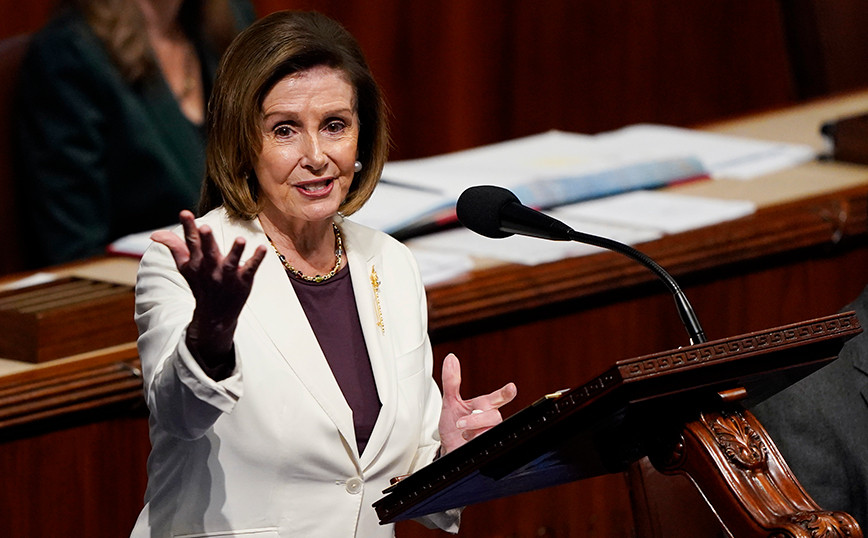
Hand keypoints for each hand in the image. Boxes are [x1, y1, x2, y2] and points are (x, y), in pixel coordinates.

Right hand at [152, 210, 266, 371]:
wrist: (215, 315)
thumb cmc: (201, 285)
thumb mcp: (185, 267)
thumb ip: (174, 247)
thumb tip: (154, 234)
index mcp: (196, 263)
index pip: (191, 242)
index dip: (188, 227)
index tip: (184, 212)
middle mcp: (210, 269)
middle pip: (208, 252)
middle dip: (206, 240)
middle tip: (205, 227)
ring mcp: (227, 276)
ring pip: (232, 262)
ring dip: (236, 251)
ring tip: (241, 239)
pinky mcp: (243, 281)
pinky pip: (251, 269)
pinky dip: (256, 259)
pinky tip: (263, 248)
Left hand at [438, 353, 516, 455]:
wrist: (447, 448)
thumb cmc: (452, 426)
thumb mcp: (449, 402)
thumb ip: (451, 381)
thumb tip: (451, 359)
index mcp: (483, 406)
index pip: (498, 398)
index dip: (506, 393)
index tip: (511, 388)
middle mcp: (488, 419)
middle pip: (495, 416)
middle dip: (477, 419)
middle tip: (460, 423)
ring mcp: (488, 434)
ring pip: (491, 430)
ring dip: (474, 430)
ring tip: (462, 433)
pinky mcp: (485, 447)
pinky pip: (487, 444)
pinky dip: (475, 442)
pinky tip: (466, 442)